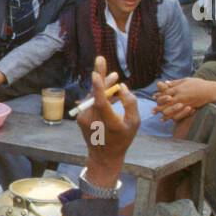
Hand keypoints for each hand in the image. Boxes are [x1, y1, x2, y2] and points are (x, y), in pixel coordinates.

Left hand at [75, 55, 138, 187]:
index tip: (95, 73)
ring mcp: (84, 119)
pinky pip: (90, 102)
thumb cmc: (123, 139)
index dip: (98, 87)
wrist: (104, 156)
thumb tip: (122, 87)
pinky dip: (99, 95)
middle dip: (100, 77)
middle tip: (100, 59)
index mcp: (108, 123)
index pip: (100, 103)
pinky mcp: (81, 117)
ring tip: (114, 76)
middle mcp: (93, 120)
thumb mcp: (134, 123)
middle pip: (95, 94)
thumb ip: (130, 103)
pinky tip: (110, 91)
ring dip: (102, 86)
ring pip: (92, 96)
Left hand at [154, 77, 215, 121]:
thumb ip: (175, 82)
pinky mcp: (189, 107)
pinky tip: (169, 120)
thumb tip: (165, 82)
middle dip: (159, 107)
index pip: (165, 92)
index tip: (153, 98)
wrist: (209, 91)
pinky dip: (173, 117)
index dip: (159, 95)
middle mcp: (180, 96)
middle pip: (166, 102)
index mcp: (178, 88)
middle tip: (152, 111)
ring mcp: (184, 103)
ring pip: (171, 110)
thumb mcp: (186, 80)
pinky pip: (179, 114)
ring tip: (159, 117)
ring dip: (164, 114)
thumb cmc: (198, 84)